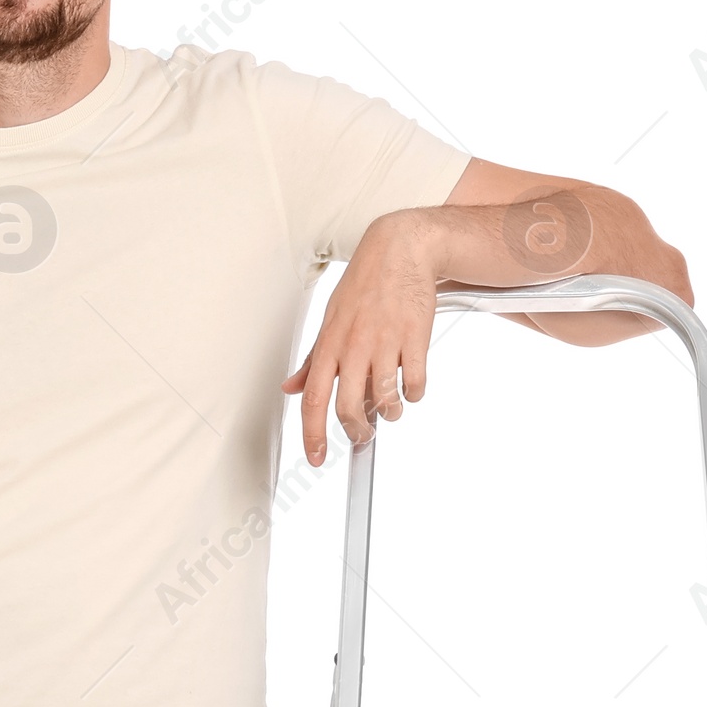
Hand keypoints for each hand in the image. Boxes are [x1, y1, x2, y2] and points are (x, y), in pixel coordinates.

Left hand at [283, 211, 443, 465]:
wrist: (399, 249)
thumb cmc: (365, 285)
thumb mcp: (330, 319)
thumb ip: (313, 359)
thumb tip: (291, 388)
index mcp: (330, 343)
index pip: (313, 398)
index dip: (313, 435)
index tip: (317, 457)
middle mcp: (354, 345)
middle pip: (347, 407)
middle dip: (356, 431)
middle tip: (363, 435)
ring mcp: (386, 341)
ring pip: (384, 400)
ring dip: (390, 413)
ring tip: (392, 407)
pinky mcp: (415, 337)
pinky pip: (414, 383)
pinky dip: (414, 394)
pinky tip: (410, 387)